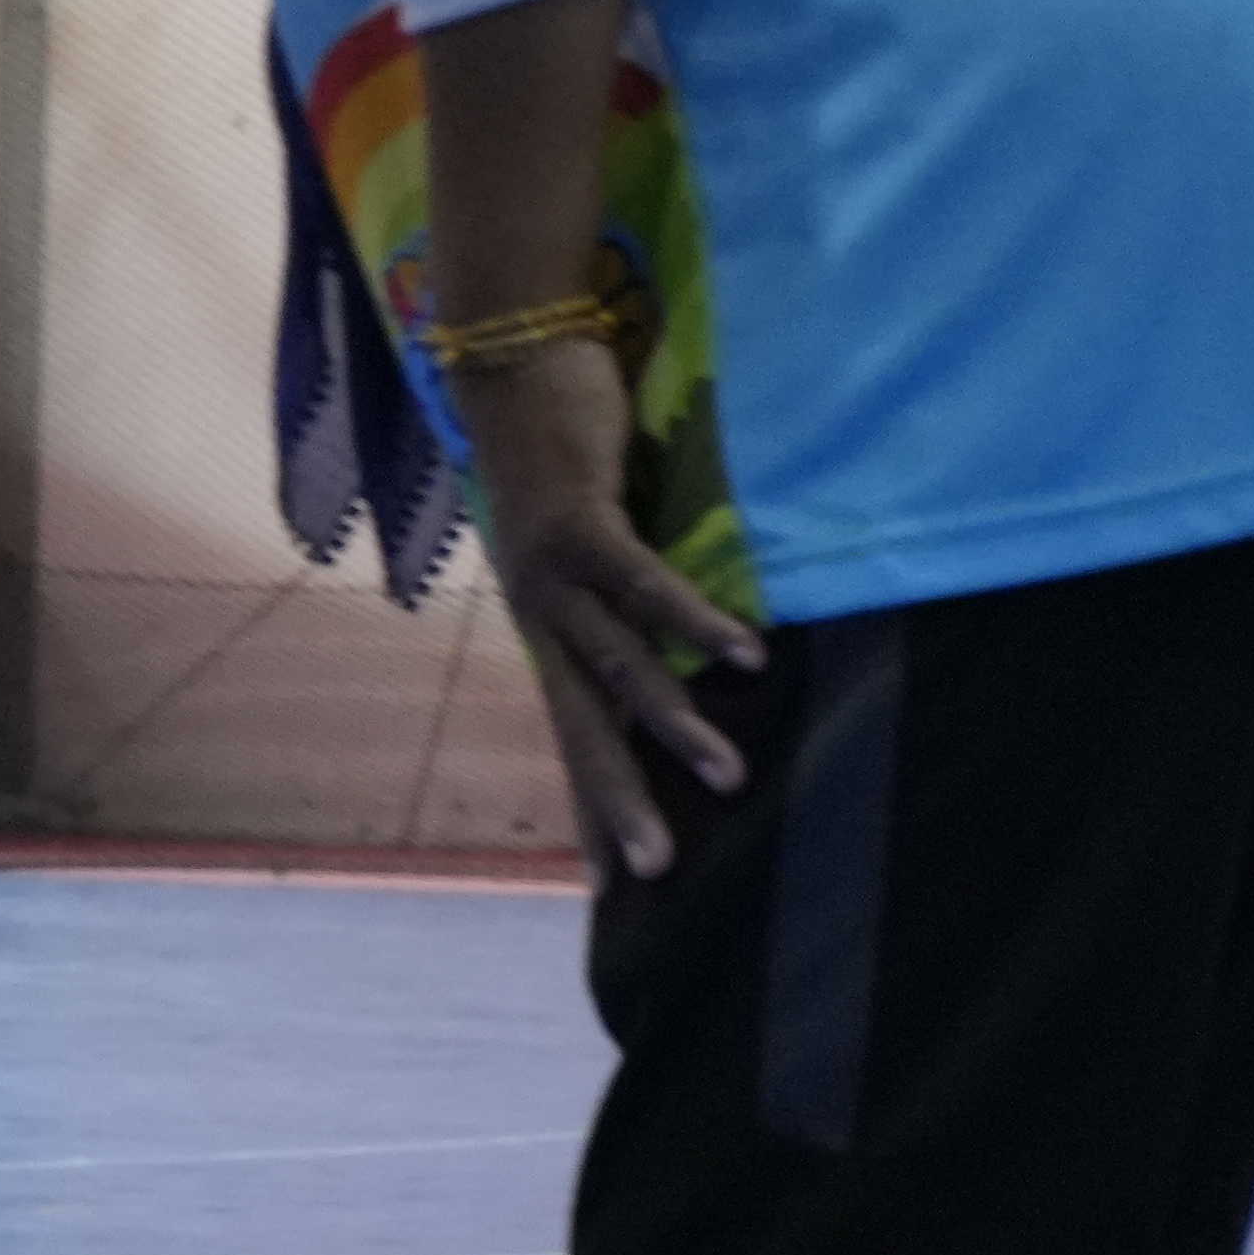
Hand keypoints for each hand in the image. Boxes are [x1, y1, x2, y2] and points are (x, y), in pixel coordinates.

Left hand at [459, 335, 759, 878]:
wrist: (511, 366)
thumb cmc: (564, 461)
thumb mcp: (588, 551)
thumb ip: (619, 605)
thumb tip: (684, 659)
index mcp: (545, 631)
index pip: (571, 736)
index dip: (589, 809)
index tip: (609, 888)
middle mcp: (540, 616)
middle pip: (583, 725)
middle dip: (619, 801)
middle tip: (657, 870)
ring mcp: (554, 572)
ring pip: (619, 666)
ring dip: (675, 724)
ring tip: (730, 778)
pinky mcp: (581, 521)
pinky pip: (642, 582)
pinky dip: (692, 618)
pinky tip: (742, 652)